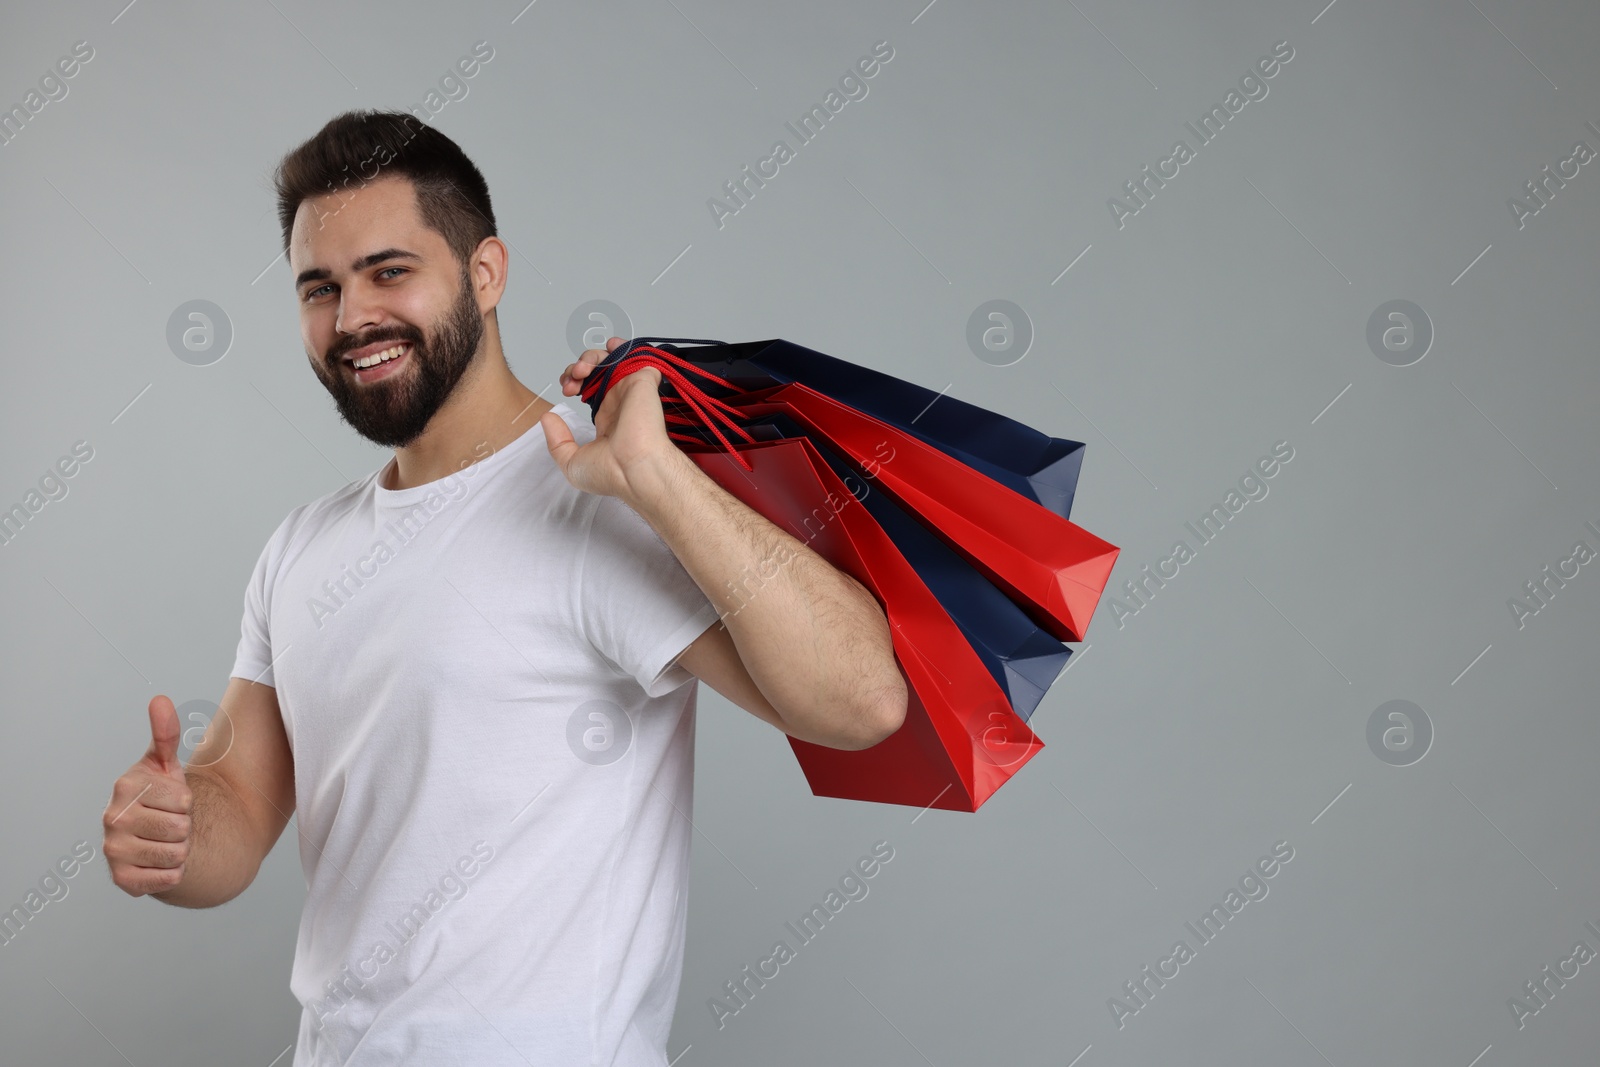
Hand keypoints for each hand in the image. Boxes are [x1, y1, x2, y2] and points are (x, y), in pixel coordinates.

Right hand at [103, 696, 192, 896]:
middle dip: (185, 826)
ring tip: (166, 841)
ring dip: (181, 850)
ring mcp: (113, 850)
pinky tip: (160, 862)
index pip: (184, 799)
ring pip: (177, 854)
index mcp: (125, 787)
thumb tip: (159, 699)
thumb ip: (164, 734)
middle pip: (180, 828)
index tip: (172, 801)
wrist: (156, 837)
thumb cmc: (162, 796)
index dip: (187, 802)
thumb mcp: (166, 764)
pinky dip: (173, 873)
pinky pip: (168, 879)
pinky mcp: (121, 879)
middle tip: (170, 823)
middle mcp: (112, 818)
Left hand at [543, 337, 685, 502]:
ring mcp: (632, 390)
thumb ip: (557, 441)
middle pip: (596, 371)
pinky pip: (637, 354)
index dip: (573, 381)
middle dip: (577, 369)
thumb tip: (548, 418)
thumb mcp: (571, 463)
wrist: (634, 469)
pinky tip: (610, 348)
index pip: (589, 389)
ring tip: (583, 370)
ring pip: (612, 359)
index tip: (566, 390)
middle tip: (572, 380)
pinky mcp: (643, 380)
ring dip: (591, 357)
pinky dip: (623, 345)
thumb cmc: (610, 473)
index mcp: (607, 419)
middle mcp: (620, 402)